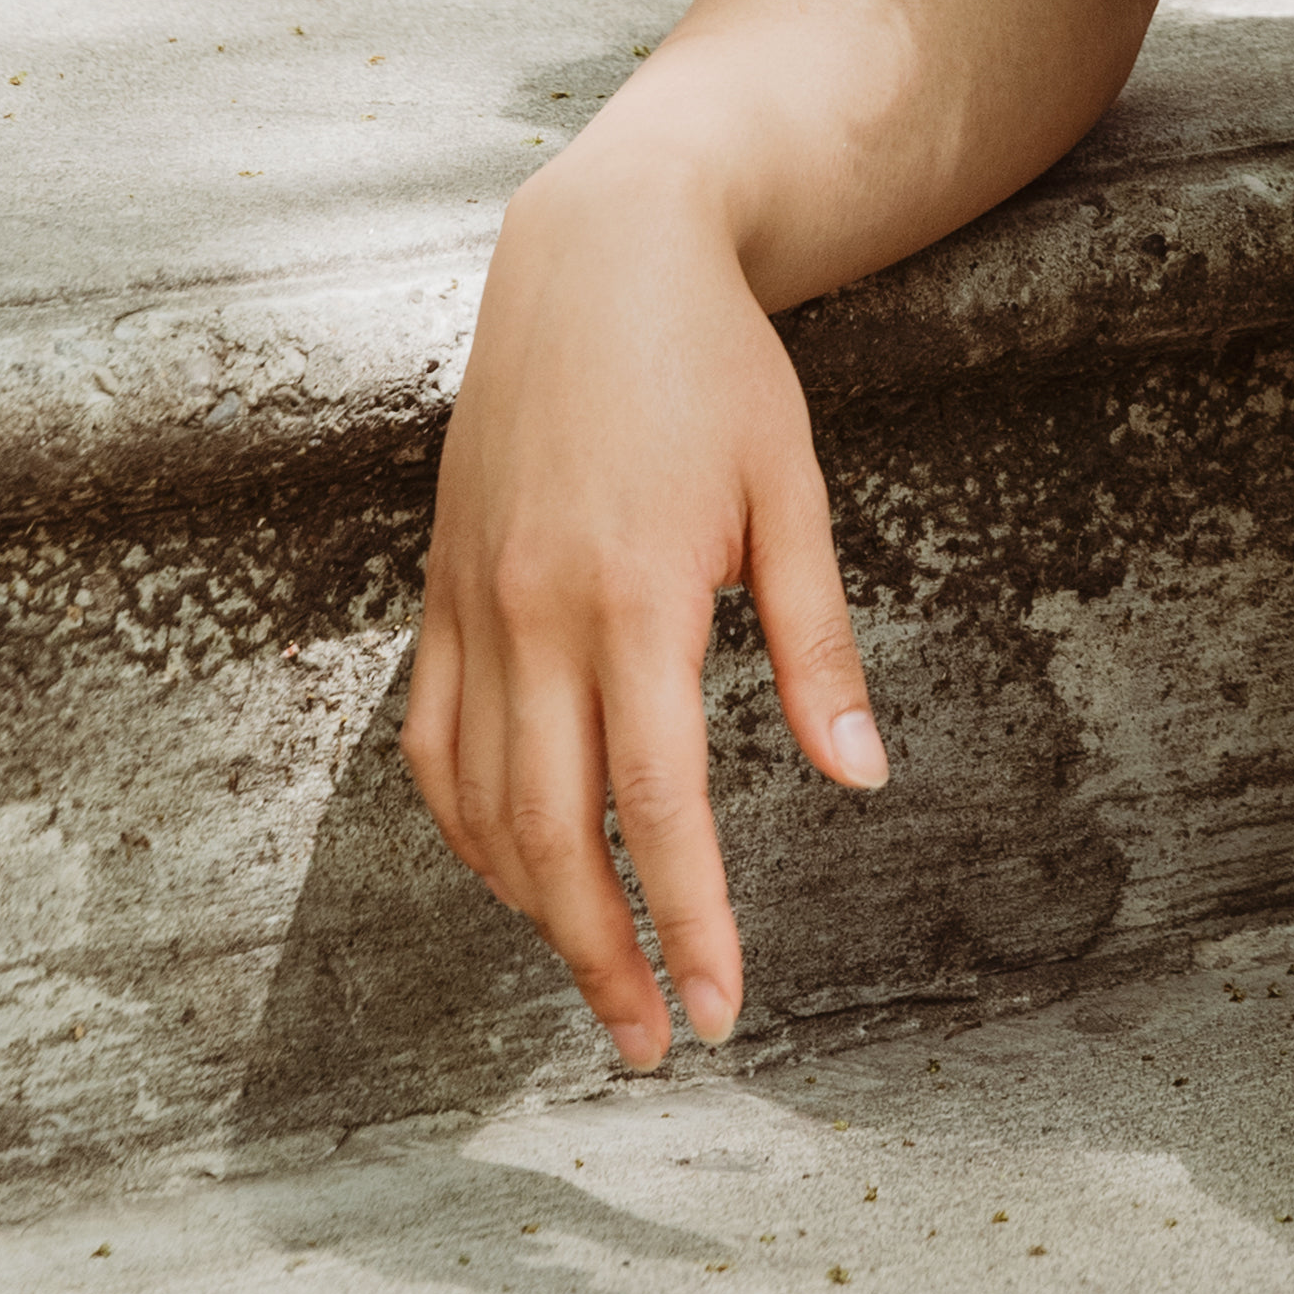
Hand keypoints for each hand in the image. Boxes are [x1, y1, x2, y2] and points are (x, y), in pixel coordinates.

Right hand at [401, 152, 887, 1065]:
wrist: (597, 251)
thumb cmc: (717, 366)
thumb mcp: (795, 492)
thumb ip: (818, 645)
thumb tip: (860, 780)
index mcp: (637, 594)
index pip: (659, 803)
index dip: (689, 920)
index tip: (721, 1011)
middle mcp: (535, 611)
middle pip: (553, 835)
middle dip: (602, 955)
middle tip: (653, 1042)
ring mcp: (472, 601)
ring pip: (478, 805)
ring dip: (531, 908)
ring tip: (596, 973)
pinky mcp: (438, 585)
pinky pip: (433, 742)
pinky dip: (467, 827)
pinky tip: (516, 868)